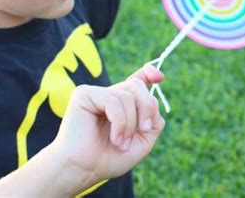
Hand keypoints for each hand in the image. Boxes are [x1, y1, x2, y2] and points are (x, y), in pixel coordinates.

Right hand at [49, 64, 164, 188]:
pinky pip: (113, 100)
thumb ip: (154, 121)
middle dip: (147, 108)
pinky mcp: (84, 94)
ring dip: (130, 124)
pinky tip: (115, 138)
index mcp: (122, 104)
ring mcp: (97, 93)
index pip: (137, 80)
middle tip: (145, 130)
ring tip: (121, 144)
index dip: (149, 73)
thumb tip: (154, 101)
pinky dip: (119, 122)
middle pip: (137, 85)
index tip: (160, 77)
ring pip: (128, 95)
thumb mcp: (143, 141)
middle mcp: (110, 95)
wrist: (85, 171)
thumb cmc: (109, 159)